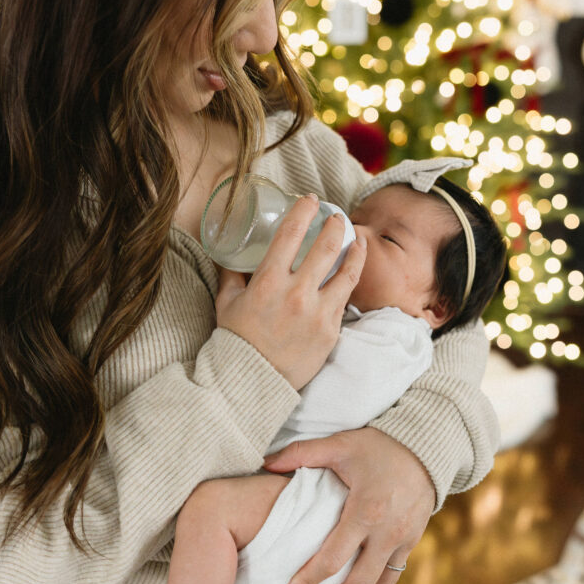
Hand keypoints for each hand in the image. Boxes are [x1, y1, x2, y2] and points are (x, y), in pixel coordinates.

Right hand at [215, 195, 365, 389]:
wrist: (253, 382)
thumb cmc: (237, 341)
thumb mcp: (227, 303)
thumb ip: (232, 275)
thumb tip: (232, 253)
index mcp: (268, 282)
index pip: (291, 234)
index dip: (304, 211)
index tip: (310, 200)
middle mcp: (296, 293)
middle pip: (326, 246)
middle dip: (334, 224)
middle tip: (336, 216)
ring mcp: (318, 312)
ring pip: (347, 271)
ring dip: (355, 248)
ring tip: (357, 239)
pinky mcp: (331, 330)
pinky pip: (345, 297)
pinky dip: (352, 278)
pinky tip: (355, 268)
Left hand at [263, 427, 434, 583]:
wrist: (427, 445)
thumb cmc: (379, 445)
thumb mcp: (340, 444)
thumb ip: (301, 453)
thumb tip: (264, 464)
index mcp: (365, 511)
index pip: (333, 558)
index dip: (308, 581)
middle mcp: (387, 532)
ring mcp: (403, 540)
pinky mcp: (412, 542)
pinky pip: (392, 578)